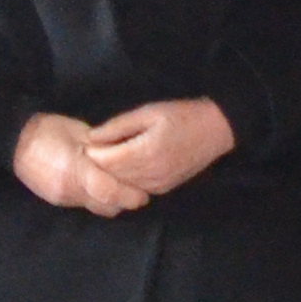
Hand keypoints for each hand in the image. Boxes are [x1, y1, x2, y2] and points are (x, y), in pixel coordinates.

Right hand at [13, 110, 143, 215]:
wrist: (15, 142)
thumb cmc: (49, 129)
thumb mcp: (79, 133)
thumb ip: (102, 149)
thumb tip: (124, 159)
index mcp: (74, 168)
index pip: (108, 190)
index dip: (128, 194)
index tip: (144, 194)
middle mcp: (68, 189)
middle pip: (105, 205)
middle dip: (124, 201)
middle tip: (138, 192)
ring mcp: (62, 198)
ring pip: (96, 208)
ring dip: (111, 202)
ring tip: (121, 190)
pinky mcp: (58, 201)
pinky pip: (84, 205)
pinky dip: (96, 199)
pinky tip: (101, 188)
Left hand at [81, 96, 235, 198]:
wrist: (216, 130)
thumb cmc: (181, 115)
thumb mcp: (148, 112)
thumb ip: (118, 126)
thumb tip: (91, 138)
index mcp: (146, 152)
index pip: (106, 161)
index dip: (91, 153)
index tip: (84, 143)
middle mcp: (151, 174)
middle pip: (112, 177)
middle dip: (98, 166)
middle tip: (89, 152)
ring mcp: (158, 185)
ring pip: (122, 186)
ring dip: (111, 175)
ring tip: (105, 158)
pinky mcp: (164, 189)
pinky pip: (136, 189)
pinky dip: (125, 181)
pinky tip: (123, 168)